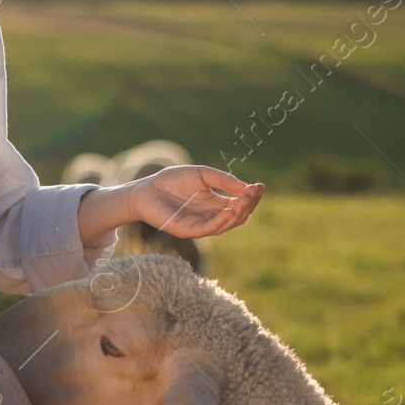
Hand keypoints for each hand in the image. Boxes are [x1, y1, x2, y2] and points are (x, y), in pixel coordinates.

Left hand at [125, 165, 262, 239]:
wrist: (145, 189)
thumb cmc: (171, 180)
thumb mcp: (201, 174)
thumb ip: (222, 180)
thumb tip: (246, 187)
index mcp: (215, 203)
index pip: (239, 203)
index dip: (251, 196)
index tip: (260, 186)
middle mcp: (210, 216)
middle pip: (237, 215)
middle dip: (248, 205)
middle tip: (253, 193)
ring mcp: (200, 225)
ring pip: (226, 224)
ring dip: (237, 213)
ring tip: (244, 200)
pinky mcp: (188, 230)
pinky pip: (209, 229)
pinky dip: (221, 221)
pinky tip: (229, 210)